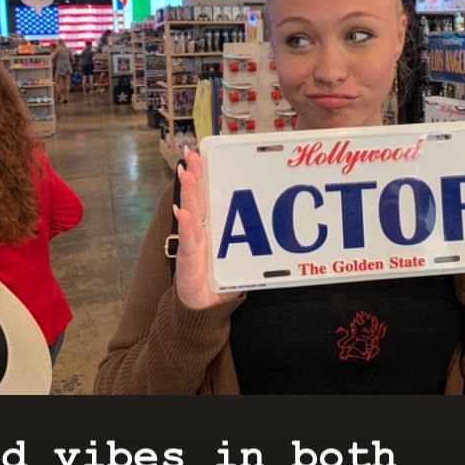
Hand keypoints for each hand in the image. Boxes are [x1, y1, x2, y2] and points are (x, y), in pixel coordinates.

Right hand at [173, 147, 239, 310]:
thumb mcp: (241, 259)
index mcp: (210, 229)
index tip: (203, 153)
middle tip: (192, 154)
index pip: (207, 197)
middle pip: (197, 200)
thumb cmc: (222, 282)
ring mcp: (193, 247)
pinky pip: (189, 244)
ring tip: (188, 174)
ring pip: (191, 216)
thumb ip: (255, 245)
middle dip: (194, 176)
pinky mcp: (188, 264)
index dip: (204, 176)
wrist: (205, 311)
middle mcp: (199, 233)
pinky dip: (186, 228)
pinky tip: (184, 213)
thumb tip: (280, 229)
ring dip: (189, 195)